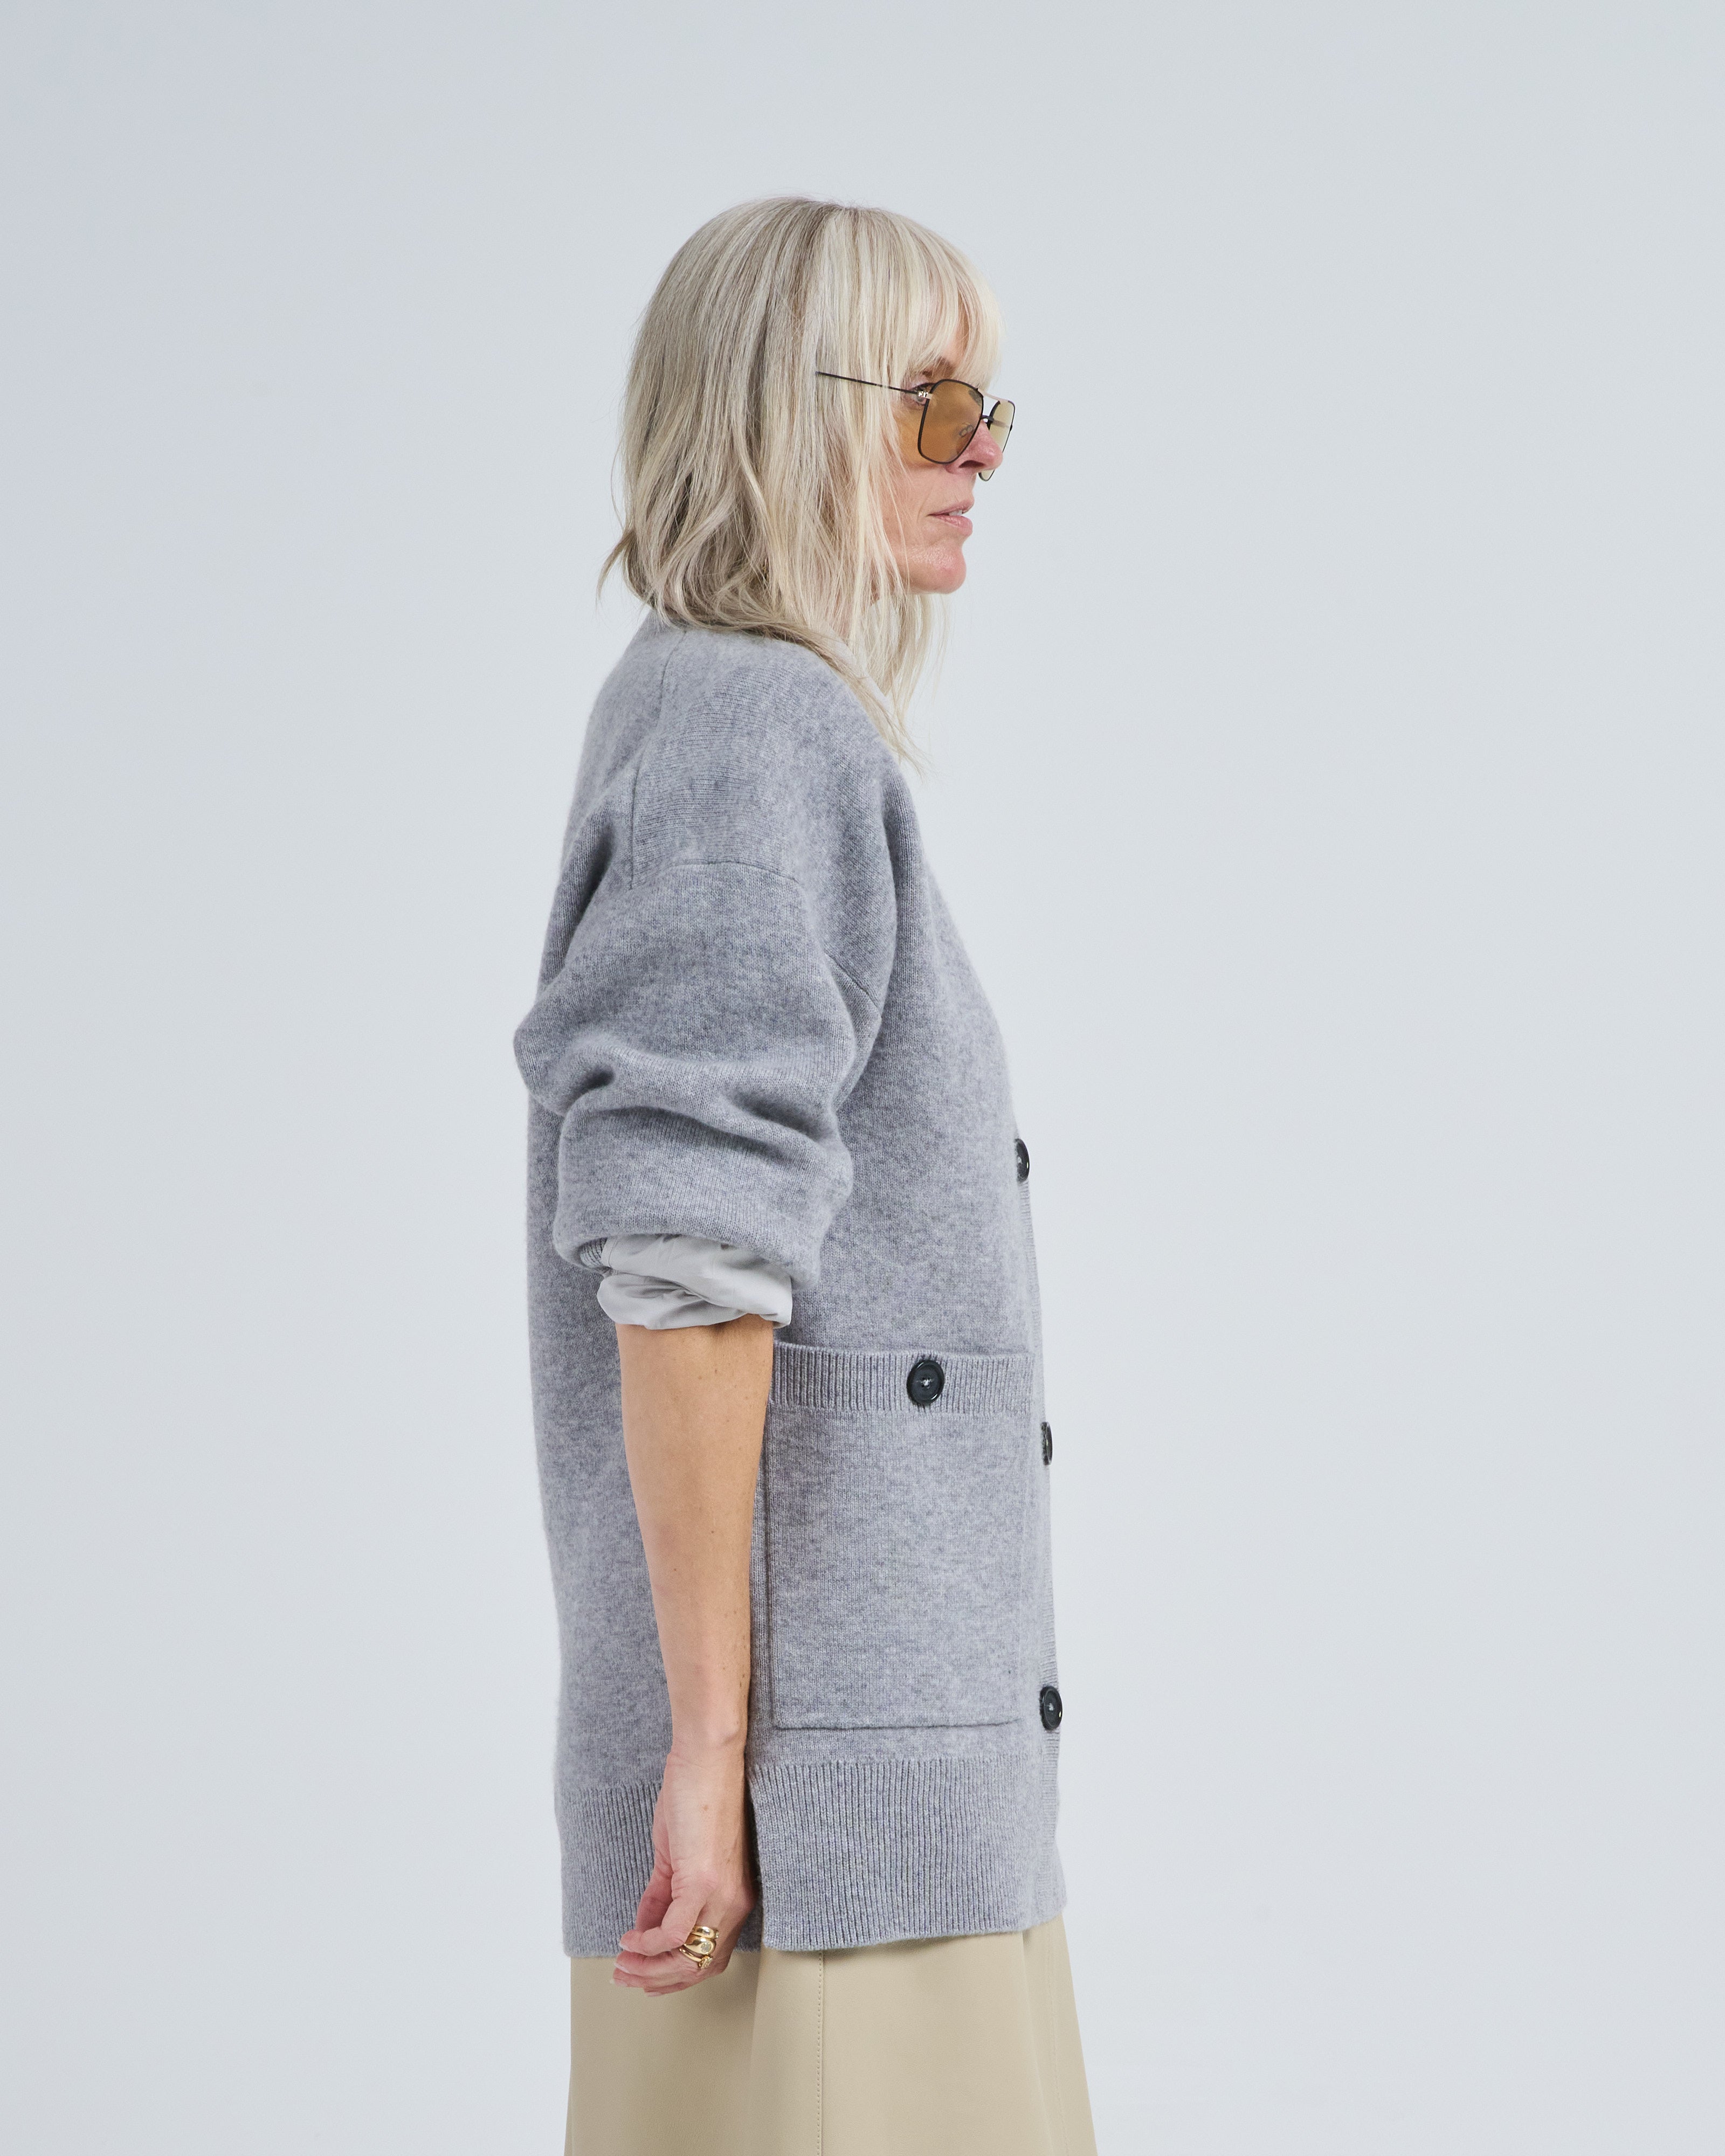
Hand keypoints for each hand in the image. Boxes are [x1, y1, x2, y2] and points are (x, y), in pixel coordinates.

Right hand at [613, 1739, 754, 1994]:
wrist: (707, 1760)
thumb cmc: (696, 1797)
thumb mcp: (678, 1857)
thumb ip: (663, 1895)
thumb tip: (644, 1928)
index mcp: (733, 1897)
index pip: (710, 1958)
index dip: (675, 1975)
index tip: (644, 1974)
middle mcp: (734, 1903)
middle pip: (699, 1967)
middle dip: (657, 1979)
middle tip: (626, 1976)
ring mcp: (721, 1894)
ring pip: (687, 1957)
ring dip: (649, 1968)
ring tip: (623, 1964)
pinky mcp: (703, 1881)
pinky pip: (672, 1932)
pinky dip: (647, 1942)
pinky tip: (630, 1938)